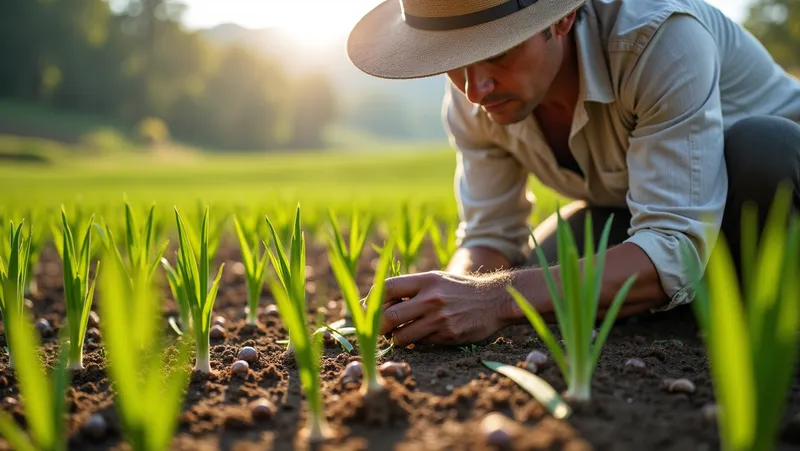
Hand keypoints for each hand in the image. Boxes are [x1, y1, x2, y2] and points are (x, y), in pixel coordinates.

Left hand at [370, 270, 512, 346]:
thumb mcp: (435, 279)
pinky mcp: (447, 335)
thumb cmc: (458, 289)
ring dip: (396, 338)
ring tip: (401, 334)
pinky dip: (417, 342)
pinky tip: (425, 334)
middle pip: (388, 316)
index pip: (386, 287)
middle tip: (380, 329)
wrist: (493, 300)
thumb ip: (410, 289)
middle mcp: (431, 298)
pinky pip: (420, 343)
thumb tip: (378, 305)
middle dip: (378, 326)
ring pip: (401, 336)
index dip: (372, 300)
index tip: (370, 308)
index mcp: (426, 280)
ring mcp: (439, 318)